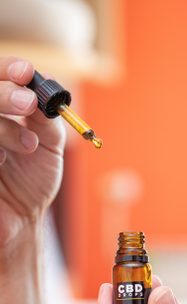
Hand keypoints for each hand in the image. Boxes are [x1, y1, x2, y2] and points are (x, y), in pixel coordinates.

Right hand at [0, 57, 64, 250]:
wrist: (23, 218)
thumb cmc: (35, 179)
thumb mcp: (49, 145)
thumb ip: (46, 117)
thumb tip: (47, 84)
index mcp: (0, 115)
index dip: (6, 70)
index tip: (25, 72)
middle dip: (4, 94)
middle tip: (28, 103)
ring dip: (4, 127)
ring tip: (29, 145)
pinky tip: (2, 162)